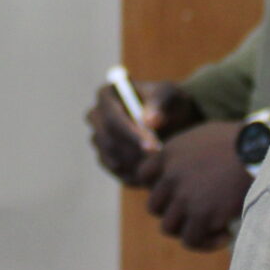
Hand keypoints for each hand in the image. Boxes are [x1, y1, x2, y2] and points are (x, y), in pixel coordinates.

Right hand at [87, 79, 201, 182]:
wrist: (173, 116)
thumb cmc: (169, 100)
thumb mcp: (169, 95)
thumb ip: (159, 103)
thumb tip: (148, 121)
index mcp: (106, 94)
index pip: (112, 118)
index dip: (130, 134)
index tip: (152, 147)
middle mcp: (96, 116)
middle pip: (106, 140)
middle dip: (133, 152)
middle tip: (159, 161)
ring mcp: (98, 137)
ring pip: (110, 157)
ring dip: (135, 164)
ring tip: (160, 165)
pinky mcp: (104, 156)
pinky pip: (114, 170)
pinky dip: (132, 174)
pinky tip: (153, 173)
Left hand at [139, 121, 251, 250]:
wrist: (260, 150)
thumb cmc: (241, 140)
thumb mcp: (205, 136)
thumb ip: (187, 152)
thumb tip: (186, 168)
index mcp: (169, 153)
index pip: (144, 176)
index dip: (160, 188)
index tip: (179, 192)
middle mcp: (170, 175)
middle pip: (154, 206)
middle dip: (174, 212)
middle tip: (198, 213)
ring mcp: (184, 196)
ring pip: (169, 227)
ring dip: (189, 230)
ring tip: (212, 227)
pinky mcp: (201, 214)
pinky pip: (192, 240)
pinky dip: (207, 243)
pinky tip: (226, 235)